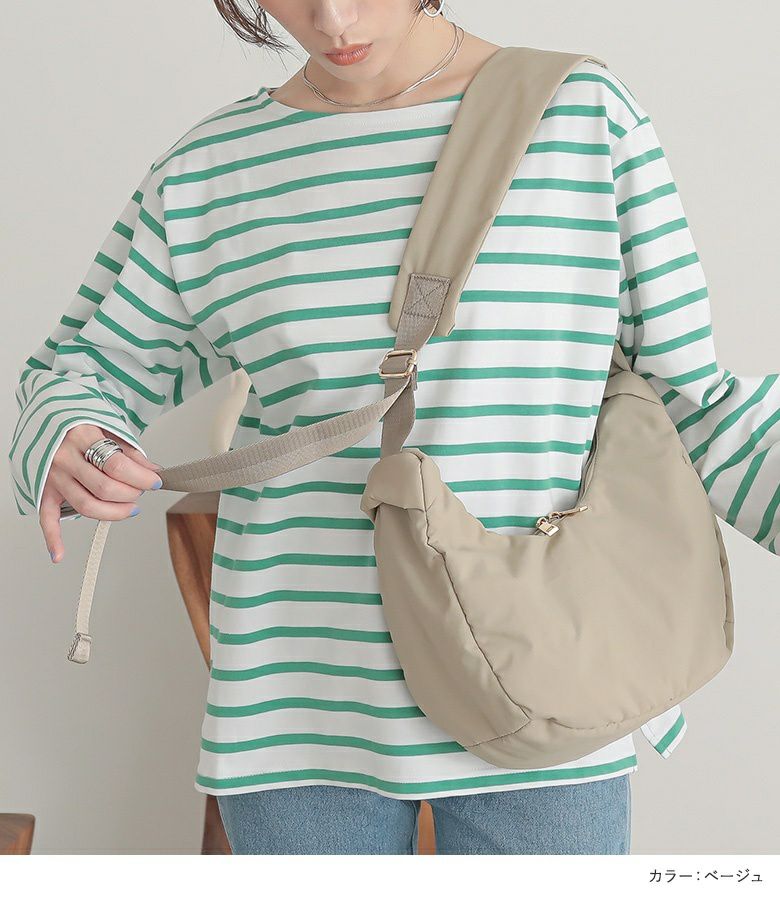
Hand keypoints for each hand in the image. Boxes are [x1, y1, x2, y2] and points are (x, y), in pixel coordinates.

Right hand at [39, 424, 163, 563]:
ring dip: (113, 513)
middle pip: (104, 488)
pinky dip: (52, 539)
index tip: (155, 482)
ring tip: (130, 509)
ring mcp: (51, 475)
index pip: (117, 466)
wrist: (47, 415)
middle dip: (131, 494)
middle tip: (140, 492)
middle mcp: (64, 457)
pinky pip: (46, 518)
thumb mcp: (108, 427)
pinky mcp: (44, 490)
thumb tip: (153, 471)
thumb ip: (130, 451)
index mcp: (82, 436)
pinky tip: (59, 555)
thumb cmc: (80, 424)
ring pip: (85, 506)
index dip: (141, 478)